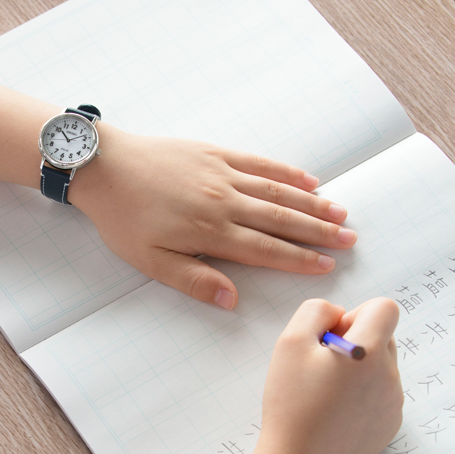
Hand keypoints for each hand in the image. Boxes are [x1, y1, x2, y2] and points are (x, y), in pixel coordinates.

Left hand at [68, 126, 356, 308]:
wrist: (104, 167)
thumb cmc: (123, 219)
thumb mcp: (150, 261)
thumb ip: (193, 280)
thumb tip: (231, 300)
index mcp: (210, 232)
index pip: (266, 250)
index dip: (299, 259)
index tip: (326, 266)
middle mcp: (225, 201)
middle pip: (282, 219)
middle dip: (319, 232)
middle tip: (350, 240)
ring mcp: (223, 173)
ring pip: (278, 191)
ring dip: (312, 203)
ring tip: (341, 213)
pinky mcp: (215, 153)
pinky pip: (260, 162)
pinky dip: (287, 171)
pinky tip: (308, 178)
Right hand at [258, 298, 402, 453]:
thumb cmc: (291, 404)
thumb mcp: (289, 343)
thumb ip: (315, 312)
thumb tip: (337, 313)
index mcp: (368, 352)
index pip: (385, 308)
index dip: (356, 314)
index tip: (333, 337)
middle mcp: (389, 375)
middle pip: (383, 336)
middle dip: (355, 341)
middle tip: (321, 365)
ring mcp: (393, 402)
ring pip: (381, 366)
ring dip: (357, 369)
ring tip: (324, 392)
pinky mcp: (389, 424)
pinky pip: (380, 394)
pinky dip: (360, 395)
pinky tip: (333, 412)